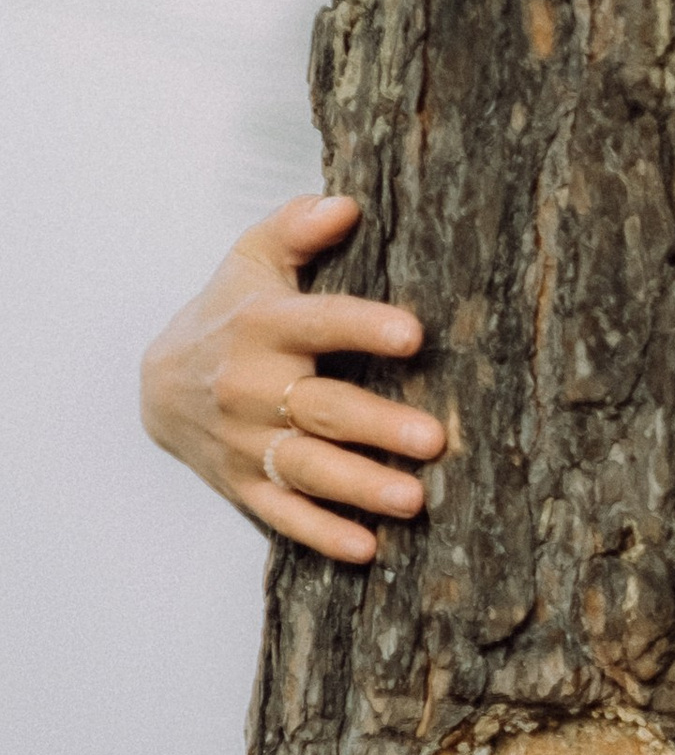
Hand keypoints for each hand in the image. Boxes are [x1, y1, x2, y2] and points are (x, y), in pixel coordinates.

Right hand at [140, 192, 446, 564]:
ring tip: (413, 500)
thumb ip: (295, 227)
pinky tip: (367, 549)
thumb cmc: (231, 312)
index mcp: (263, 325)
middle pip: (321, 408)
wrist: (160, 383)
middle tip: (435, 439)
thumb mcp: (253, 259)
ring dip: (360, 487)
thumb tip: (346, 204)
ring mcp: (244, 441)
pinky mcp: (243, 484)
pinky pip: (283, 513)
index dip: (364, 327)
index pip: (319, 323)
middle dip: (378, 426)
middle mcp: (252, 386)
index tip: (413, 335)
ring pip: (306, 467)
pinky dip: (321, 534)